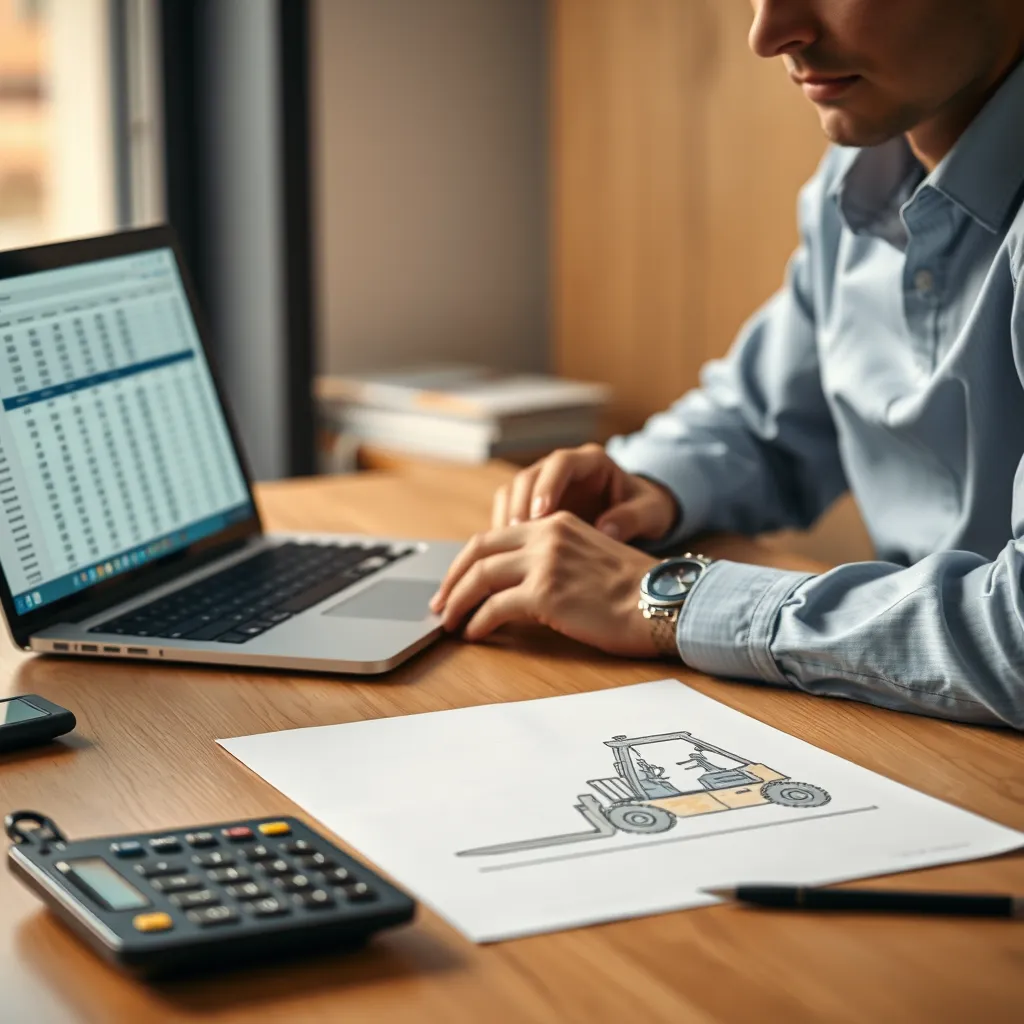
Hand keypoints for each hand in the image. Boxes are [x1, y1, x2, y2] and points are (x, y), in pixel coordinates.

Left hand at [430, 511, 663, 657]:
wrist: (663, 602)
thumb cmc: (635, 591)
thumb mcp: (589, 556)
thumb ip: (554, 559)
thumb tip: (517, 585)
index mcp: (556, 522)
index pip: (495, 536)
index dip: (467, 562)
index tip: (455, 582)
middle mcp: (546, 535)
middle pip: (478, 552)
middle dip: (452, 579)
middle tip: (440, 604)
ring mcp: (544, 562)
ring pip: (480, 577)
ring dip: (458, 603)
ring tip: (449, 623)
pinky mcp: (545, 593)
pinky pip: (495, 607)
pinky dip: (478, 622)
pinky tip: (475, 634)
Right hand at [491, 443, 678, 542]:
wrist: (636, 515)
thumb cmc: (644, 510)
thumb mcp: (650, 513)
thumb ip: (632, 518)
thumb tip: (606, 530)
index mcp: (591, 461)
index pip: (561, 463)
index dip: (548, 485)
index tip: (543, 513)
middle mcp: (561, 468)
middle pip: (528, 476)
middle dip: (520, 504)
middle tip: (517, 534)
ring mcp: (543, 485)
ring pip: (512, 492)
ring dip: (507, 518)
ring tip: (508, 547)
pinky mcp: (532, 504)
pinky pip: (508, 512)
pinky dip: (504, 531)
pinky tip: (507, 555)